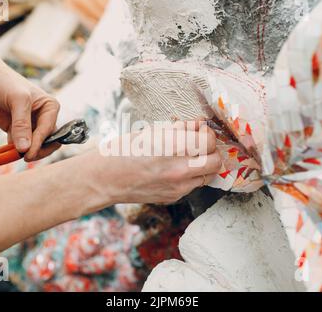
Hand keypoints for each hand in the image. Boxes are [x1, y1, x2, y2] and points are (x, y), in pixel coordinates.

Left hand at [0, 66, 60, 160]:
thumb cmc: (4, 83)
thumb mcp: (17, 100)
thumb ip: (22, 125)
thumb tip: (25, 149)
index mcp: (50, 107)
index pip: (50, 130)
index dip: (40, 143)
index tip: (28, 153)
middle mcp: (43, 117)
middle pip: (48, 141)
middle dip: (38, 150)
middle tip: (26, 157)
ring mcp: (30, 125)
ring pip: (34, 146)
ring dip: (26, 152)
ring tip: (16, 155)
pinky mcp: (17, 131)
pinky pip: (19, 146)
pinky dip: (14, 151)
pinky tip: (8, 153)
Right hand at [89, 122, 221, 206]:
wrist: (105, 179)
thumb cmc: (122, 151)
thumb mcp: (150, 132)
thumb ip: (178, 129)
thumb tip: (197, 125)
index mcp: (171, 148)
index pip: (209, 141)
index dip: (207, 133)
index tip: (200, 130)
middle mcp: (178, 170)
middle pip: (216, 161)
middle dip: (212, 150)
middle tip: (200, 143)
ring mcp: (177, 187)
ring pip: (209, 175)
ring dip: (204, 163)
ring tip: (189, 155)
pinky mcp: (174, 197)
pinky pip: (194, 184)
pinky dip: (191, 175)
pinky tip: (176, 167)